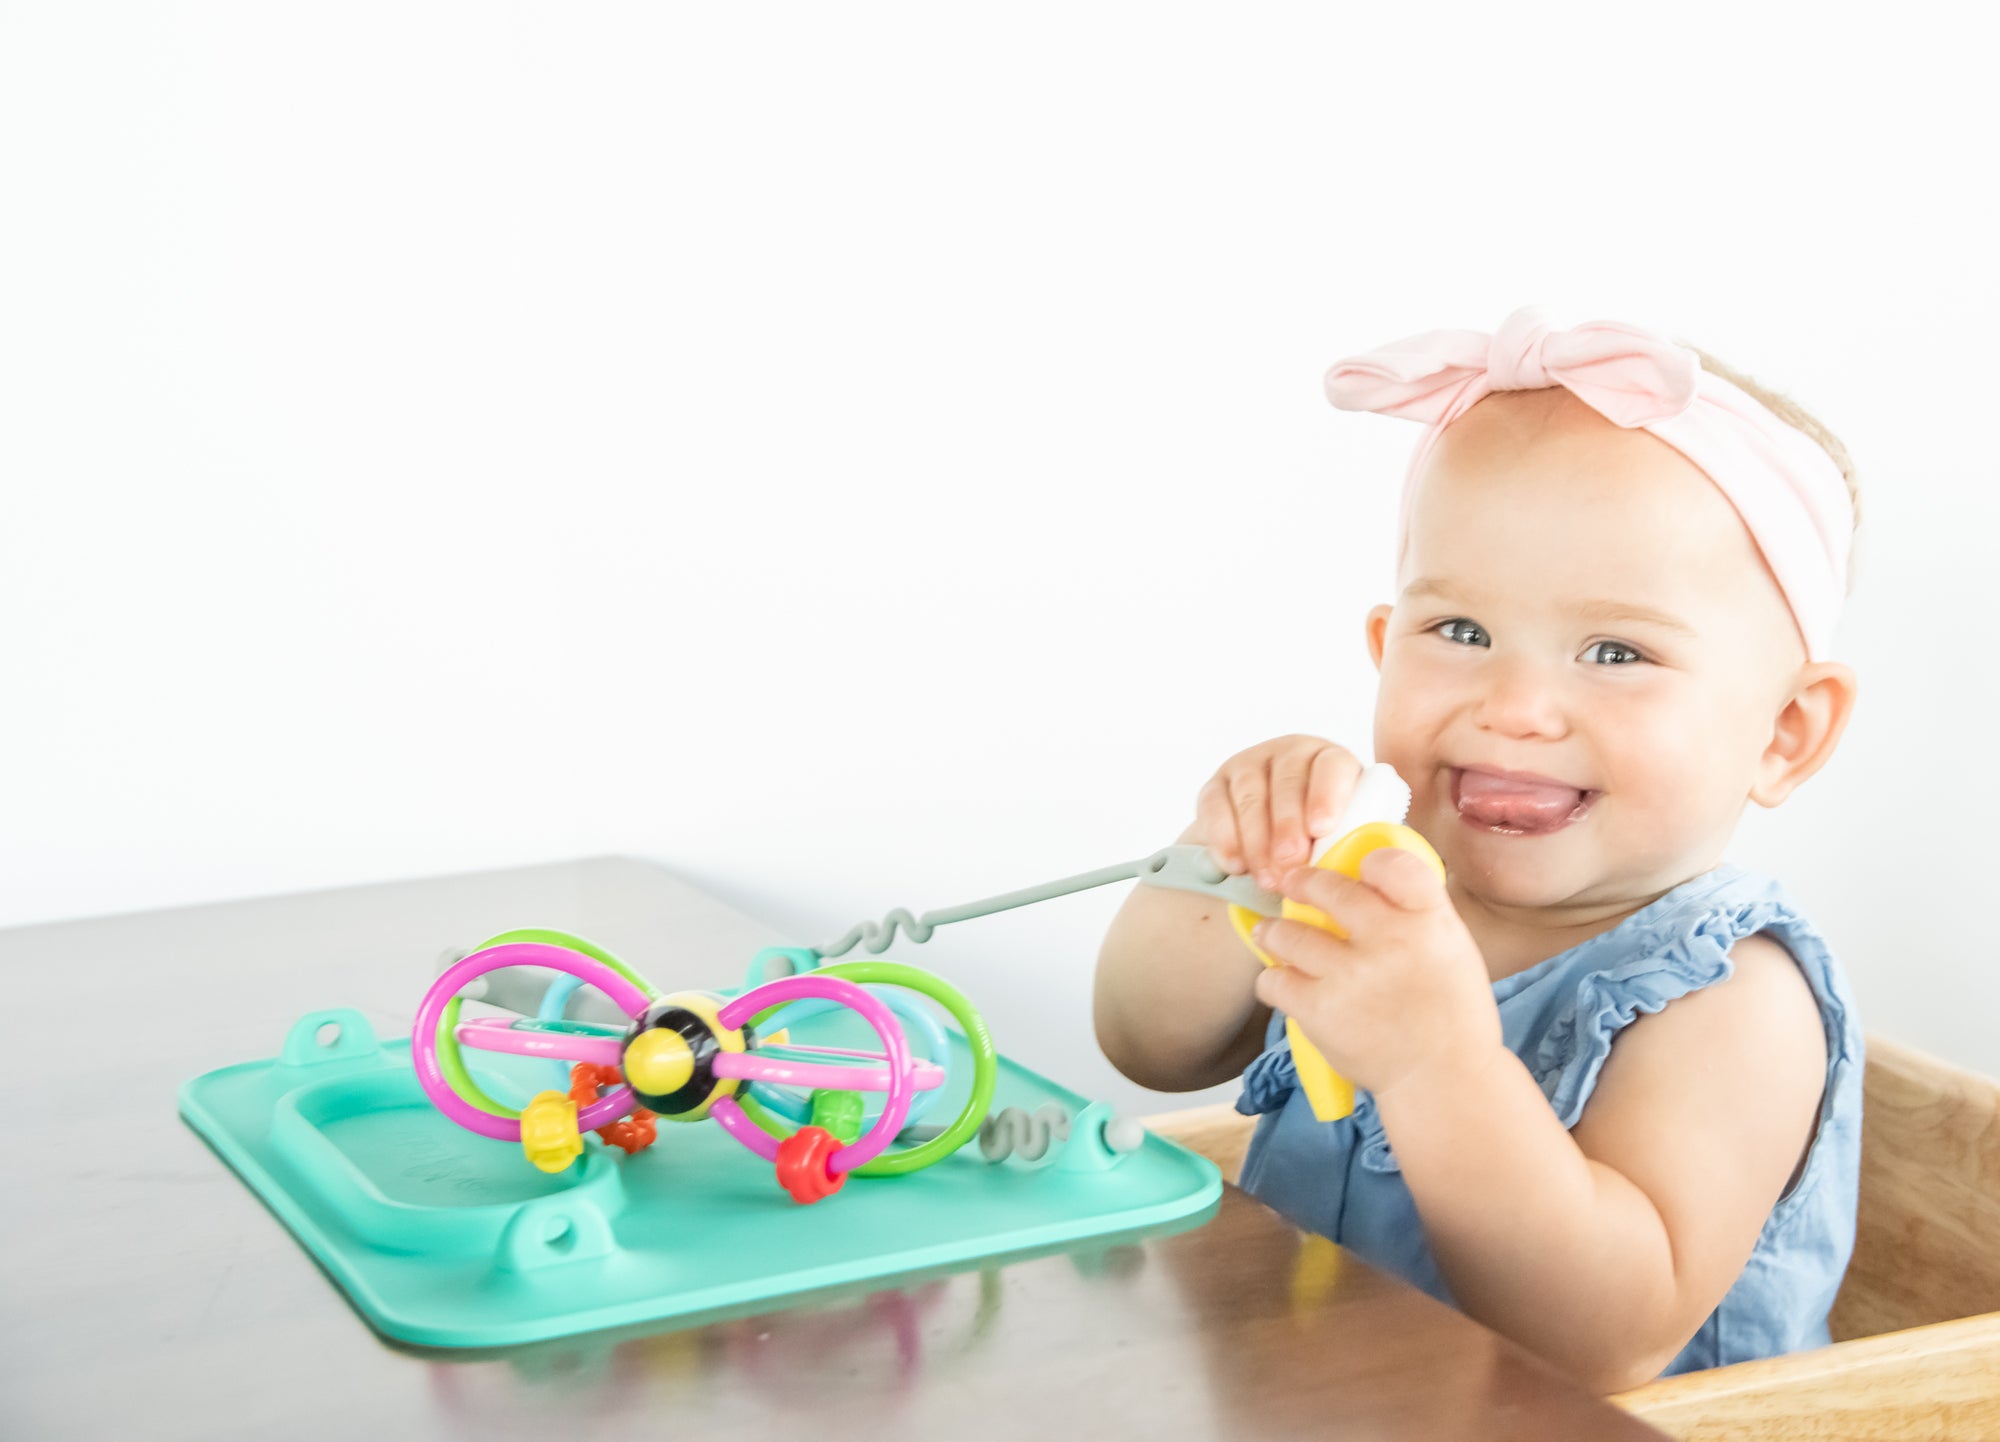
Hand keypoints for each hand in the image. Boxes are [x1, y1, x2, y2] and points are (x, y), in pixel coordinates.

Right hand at [1194, 736, 1360, 892]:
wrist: (1275, 839)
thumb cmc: (1320, 837)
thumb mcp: (1341, 833)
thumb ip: (1346, 840)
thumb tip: (1350, 863)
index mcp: (1329, 759)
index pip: (1332, 766)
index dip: (1326, 796)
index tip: (1321, 829)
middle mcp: (1288, 754)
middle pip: (1287, 781)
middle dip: (1287, 825)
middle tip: (1291, 861)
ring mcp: (1248, 766)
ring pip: (1250, 794)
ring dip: (1257, 840)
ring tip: (1267, 877)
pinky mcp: (1216, 786)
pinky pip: (1214, 807)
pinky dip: (1224, 839)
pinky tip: (1235, 865)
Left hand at [1249, 846, 1499, 1098]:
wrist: (1443, 1079)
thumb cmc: (1449, 1010)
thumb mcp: (1452, 947)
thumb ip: (1415, 909)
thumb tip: (1367, 874)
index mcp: (1429, 921)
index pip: (1394, 863)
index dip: (1370, 861)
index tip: (1359, 869)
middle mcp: (1389, 941)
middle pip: (1328, 889)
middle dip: (1302, 883)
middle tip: (1292, 885)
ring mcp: (1350, 977)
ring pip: (1287, 933)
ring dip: (1275, 932)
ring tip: (1273, 933)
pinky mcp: (1320, 1012)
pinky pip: (1273, 980)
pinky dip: (1273, 979)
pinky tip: (1283, 980)